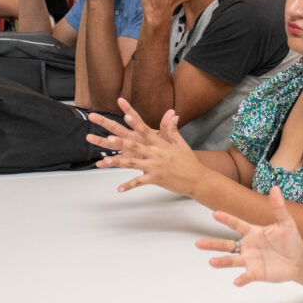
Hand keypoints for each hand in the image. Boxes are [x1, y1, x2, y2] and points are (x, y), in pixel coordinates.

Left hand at [87, 98, 205, 195]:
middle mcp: (156, 154)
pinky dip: (129, 185)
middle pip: (134, 146)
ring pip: (132, 164)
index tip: (126, 114)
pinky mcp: (155, 179)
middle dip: (119, 142)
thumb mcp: (181, 144)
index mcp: (161, 144)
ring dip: (118, 162)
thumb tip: (173, 115)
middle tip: (108, 138)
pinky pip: (139, 182)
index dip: (135, 122)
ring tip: (105, 162)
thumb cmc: (189, 161)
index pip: (145, 130)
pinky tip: (119, 188)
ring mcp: (154, 167)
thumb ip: (172, 130)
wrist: (197, 179)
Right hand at [195, 186, 302, 286]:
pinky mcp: (257, 273)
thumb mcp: (286, 222)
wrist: (299, 260)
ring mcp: (251, 260)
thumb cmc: (290, 240)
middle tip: (198, 244)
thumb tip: (275, 188)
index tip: (215, 214)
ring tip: (211, 261)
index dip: (226, 219)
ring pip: (232, 260)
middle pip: (227, 245)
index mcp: (252, 232)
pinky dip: (241, 279)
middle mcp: (248, 246)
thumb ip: (278, 207)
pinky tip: (236, 281)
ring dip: (222, 261)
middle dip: (212, 244)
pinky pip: (247, 276)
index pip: (236, 224)